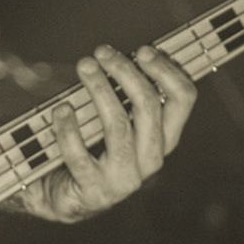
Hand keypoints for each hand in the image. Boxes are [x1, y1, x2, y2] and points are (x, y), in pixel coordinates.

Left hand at [15, 44, 196, 223]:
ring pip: (118, 127)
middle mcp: (150, 160)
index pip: (182, 101)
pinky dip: (68, 127)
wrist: (63, 193)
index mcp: (163, 138)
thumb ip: (123, 94)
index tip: (142, 50)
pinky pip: (80, 155)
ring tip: (83, 67)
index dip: (167, 71)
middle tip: (101, 52)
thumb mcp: (113, 117)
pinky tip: (61, 108)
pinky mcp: (94, 191)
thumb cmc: (90, 145)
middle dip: (125, 73)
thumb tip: (120, 53)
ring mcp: (124, 179)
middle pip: (148, 108)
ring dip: (99, 90)